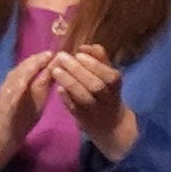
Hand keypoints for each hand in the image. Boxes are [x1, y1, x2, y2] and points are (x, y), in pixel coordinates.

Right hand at [0, 48, 57, 171]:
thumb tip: (56, 70)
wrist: (3, 137)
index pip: (30, 65)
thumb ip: (44, 85)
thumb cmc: (21, 118)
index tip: (58, 52)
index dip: (43, 58)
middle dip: (37, 59)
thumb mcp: (37, 100)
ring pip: (16, 76)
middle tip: (51, 53)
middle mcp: (10, 84)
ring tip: (41, 60)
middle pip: (23, 67)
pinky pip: (10, 94)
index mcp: (18, 81)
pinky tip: (25, 81)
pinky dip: (18, 86)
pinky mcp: (3, 105)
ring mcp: (6, 93)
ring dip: (29, 68)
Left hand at [52, 42, 138, 159]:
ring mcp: (95, 110)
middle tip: (61, 57)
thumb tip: (84, 46)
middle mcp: (107, 98)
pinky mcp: (84, 120)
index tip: (78, 53)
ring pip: (84, 97)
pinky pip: (75, 109)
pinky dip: (67, 99)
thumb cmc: (107, 92)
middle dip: (77, 70)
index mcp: (115, 83)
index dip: (93, 64)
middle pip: (95, 85)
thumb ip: (100, 59)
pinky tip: (58, 88)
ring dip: (70, 83)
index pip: (108, 74)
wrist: (112, 124)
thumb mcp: (109, 74)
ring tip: (55, 70)